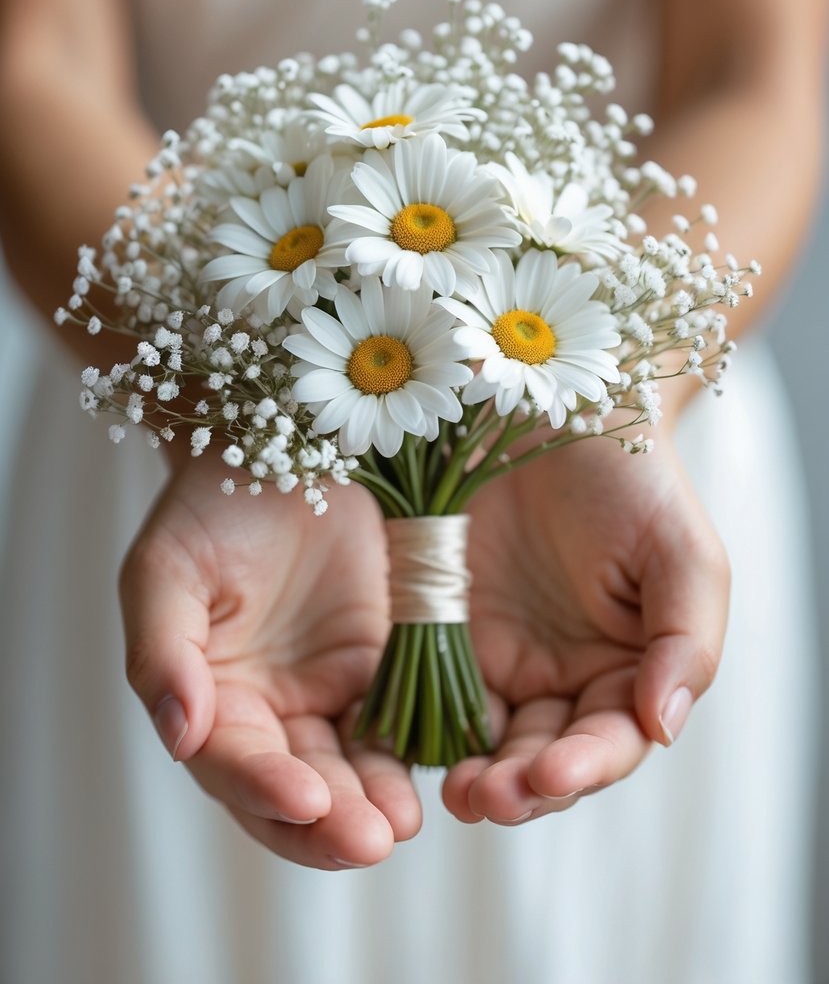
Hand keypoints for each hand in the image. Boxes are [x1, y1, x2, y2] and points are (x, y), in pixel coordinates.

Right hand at [119, 457, 420, 868]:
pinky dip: (412, 754)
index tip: (304, 800)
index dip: (264, 787)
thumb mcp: (167, 569)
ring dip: (373, 803)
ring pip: (352, 769)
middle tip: (369, 841)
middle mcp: (269, 709)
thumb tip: (179, 735)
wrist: (284, 445)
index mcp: (211, 696)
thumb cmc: (213, 503)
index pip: (233, 762)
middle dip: (328, 822)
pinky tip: (434, 775)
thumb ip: (163, 652)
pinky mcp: (380, 666)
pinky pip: (399, 722)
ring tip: (400, 825)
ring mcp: (328, 691)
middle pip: (295, 788)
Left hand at [443, 431, 728, 823]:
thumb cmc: (628, 475)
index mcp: (626, 669)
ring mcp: (498, 658)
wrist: (550, 406)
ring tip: (453, 790)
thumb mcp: (680, 551)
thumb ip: (684, 640)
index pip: (610, 741)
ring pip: (482, 741)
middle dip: (520, 787)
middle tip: (487, 797)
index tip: (553, 774)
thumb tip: (664, 726)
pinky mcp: (439, 629)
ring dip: (469, 772)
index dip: (586, 767)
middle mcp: (561, 678)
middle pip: (542, 757)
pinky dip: (416, 724)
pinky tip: (399, 742)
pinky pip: (424, 689)